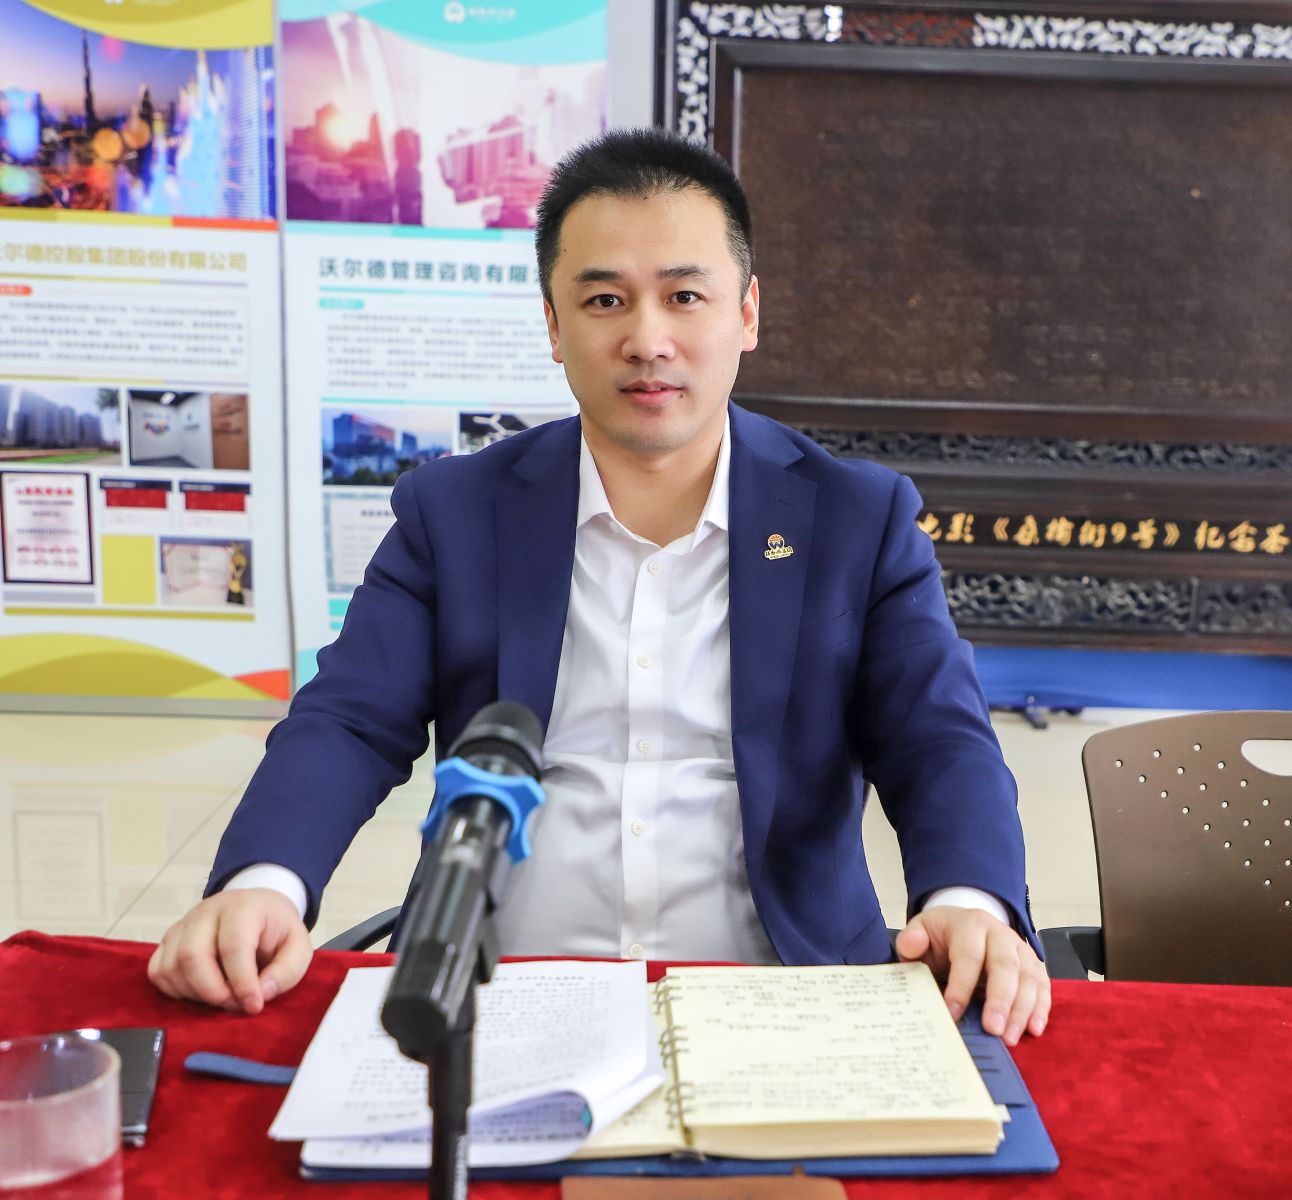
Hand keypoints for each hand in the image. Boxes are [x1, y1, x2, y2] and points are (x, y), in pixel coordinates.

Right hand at [147, 889, 311, 1014]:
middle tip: (235, 1005)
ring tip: (222, 997)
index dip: (242, 983)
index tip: (253, 1005)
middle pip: (192, 955)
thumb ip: (288, 970)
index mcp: (242, 907)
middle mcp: (207, 911)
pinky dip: (175, 991)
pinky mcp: (169, 940)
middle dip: (213, 991)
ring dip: (194, 994)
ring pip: (171, 966)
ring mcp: (183, 924)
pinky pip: (158, 971)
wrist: (258, 908)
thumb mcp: (299, 945)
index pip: (233, 946)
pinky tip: (199, 992)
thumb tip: (262, 993)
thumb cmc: (276, 930)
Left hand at [894, 906, 1049, 1045]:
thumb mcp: (920, 931)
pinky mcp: (1033, 965)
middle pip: (1005, 966)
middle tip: (992, 1030)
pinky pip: (1043, 986)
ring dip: (1022, 1010)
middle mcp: (1000, 934)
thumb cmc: (941, 936)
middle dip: (1000, 1000)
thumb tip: (911, 945)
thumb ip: (911, 940)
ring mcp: (1020, 949)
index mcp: (970, 924)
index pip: (968, 955)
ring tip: (1010, 1038)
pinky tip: (1034, 1029)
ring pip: (1028, 978)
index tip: (952, 1012)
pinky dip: (1041, 1008)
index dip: (961, 985)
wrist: (964, 924)